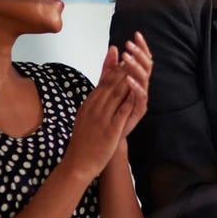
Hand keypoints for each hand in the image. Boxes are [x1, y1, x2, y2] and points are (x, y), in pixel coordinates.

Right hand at [67, 41, 150, 179]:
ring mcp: (102, 118)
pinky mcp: (110, 129)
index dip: (116, 67)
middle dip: (123, 68)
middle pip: (111, 84)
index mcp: (89, 103)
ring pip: (116, 94)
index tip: (125, 55)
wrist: (78, 162)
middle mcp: (94, 107)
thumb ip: (96, 97)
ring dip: (127, 79)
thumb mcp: (86, 113)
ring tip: (136, 66)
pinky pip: (121, 111)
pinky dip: (129, 99)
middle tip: (134, 55)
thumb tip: (102, 82)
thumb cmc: (84, 138)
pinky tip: (137, 90)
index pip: (104, 81)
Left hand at [97, 31, 151, 137]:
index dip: (141, 46)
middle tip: (130, 45)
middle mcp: (142, 86)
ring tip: (127, 58)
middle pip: (147, 65)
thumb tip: (113, 47)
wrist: (107, 134)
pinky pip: (141, 96)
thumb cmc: (109, 110)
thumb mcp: (107, 84)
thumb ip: (110, 67)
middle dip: (140, 53)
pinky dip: (135, 87)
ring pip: (145, 78)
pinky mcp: (139, 110)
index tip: (136, 34)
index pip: (143, 58)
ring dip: (136, 67)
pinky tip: (128, 79)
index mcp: (136, 78)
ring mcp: (142, 97)